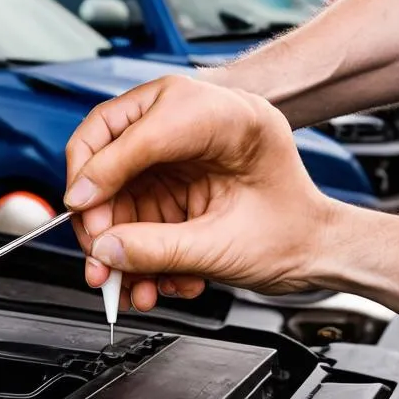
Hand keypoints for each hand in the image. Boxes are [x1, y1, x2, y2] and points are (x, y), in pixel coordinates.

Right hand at [63, 74, 336, 311]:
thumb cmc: (295, 231)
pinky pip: (128, 202)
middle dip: (97, 209)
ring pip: (113, 180)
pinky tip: (145, 274)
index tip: (81, 209)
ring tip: (122, 281)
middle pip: (109, 143)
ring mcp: (179, 146)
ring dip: (111, 236)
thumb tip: (104, 252)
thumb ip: (158, 249)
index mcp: (225, 118)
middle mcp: (196, 119)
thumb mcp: (225, 247)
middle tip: (97, 253)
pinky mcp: (169, 174)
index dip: (101, 171)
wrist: (316, 246)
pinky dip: (128, 241)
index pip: (141, 130)